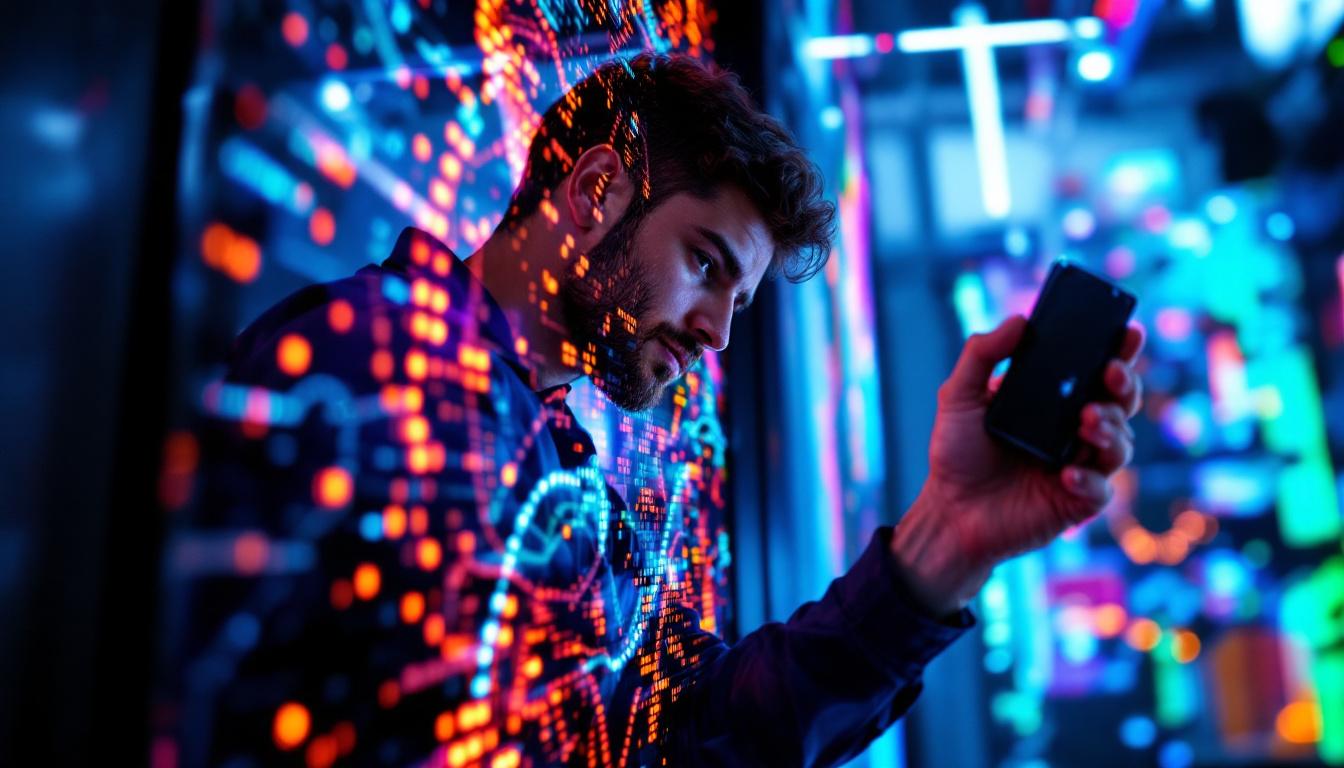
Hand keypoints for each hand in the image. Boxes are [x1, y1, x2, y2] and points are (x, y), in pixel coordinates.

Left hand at [890, 315, 1144, 615]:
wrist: (949, 511)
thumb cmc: (956, 453)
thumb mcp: (958, 396)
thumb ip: (981, 355)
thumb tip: (1019, 320)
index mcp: (1055, 403)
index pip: (1096, 372)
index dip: (1119, 351)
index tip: (1128, 331)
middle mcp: (1074, 431)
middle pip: (1120, 403)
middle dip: (1124, 385)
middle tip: (1109, 373)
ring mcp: (1080, 466)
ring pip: (1120, 444)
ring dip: (1110, 428)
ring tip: (1087, 421)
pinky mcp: (1077, 502)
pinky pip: (1101, 489)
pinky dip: (1089, 479)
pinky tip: (1067, 473)